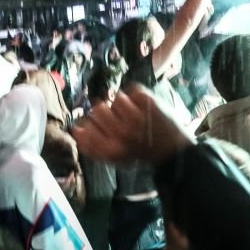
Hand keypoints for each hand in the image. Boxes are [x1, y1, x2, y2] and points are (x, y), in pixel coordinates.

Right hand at [71, 85, 191, 164]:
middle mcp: (121, 132)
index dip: (89, 124)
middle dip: (106, 112)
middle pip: (98, 107)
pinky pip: (132, 90)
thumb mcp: (114, 159)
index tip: (97, 126)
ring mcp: (137, 115)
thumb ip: (92, 146)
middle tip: (119, 119)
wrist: (174, 150)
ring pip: (116, 97)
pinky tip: (143, 108)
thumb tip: (75, 129)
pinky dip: (137, 97)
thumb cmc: (141, 154)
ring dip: (123, 105)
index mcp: (110, 148)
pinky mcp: (149, 102)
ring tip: (134, 114)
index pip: (85, 126)